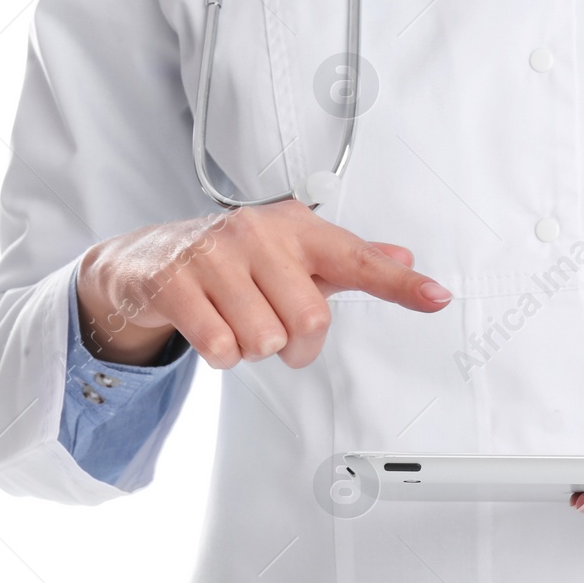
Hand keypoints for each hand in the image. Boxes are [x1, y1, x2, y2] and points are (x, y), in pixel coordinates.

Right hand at [76, 200, 450, 367]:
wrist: (147, 259)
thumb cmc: (233, 259)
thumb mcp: (291, 254)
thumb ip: (348, 261)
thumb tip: (403, 259)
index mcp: (295, 228)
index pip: (358, 259)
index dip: (400, 284)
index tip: (436, 297)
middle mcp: (258, 234)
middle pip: (310, 320)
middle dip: (295, 344)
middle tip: (275, 330)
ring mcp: (214, 256)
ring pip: (264, 340)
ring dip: (253, 348)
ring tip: (236, 322)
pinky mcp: (175, 283)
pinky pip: (220, 347)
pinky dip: (221, 355)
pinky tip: (211, 328)